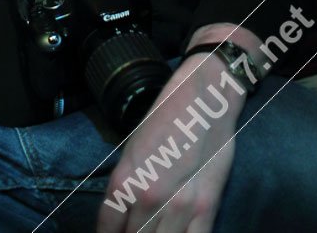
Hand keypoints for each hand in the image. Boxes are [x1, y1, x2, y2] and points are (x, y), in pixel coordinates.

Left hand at [97, 54, 245, 232]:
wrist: (204, 98)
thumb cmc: (165, 117)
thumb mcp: (133, 149)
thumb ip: (127, 185)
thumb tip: (124, 214)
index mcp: (124, 179)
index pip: (109, 227)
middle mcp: (148, 196)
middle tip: (134, 231)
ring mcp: (179, 205)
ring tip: (154, 232)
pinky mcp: (207, 207)